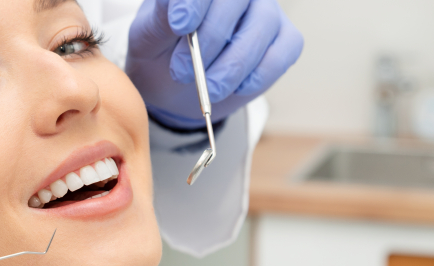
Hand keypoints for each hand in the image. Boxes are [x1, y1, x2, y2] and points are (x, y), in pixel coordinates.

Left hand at [126, 0, 302, 128]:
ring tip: (208, 88)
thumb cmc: (161, 54)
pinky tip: (236, 88)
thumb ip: (161, 21)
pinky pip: (283, 51)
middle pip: (236, 0)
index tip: (180, 26)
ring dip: (233, 64)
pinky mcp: (285, 40)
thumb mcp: (148, 39)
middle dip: (211, 38)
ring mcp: (265, 12)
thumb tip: (178, 12)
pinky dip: (259, 74)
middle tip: (183, 72)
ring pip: (262, 26)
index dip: (194, 2)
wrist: (176, 89)